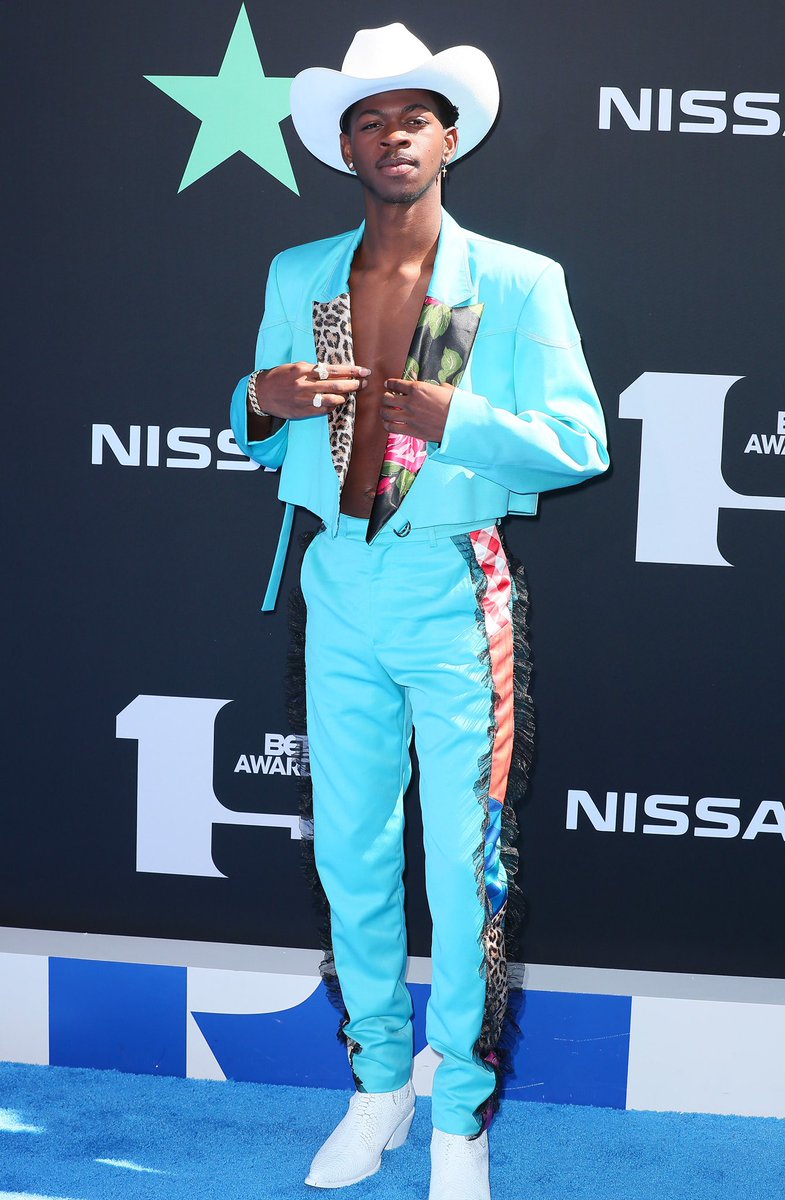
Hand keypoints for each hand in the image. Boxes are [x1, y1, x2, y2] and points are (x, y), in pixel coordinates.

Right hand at [252, 362, 369, 419]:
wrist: (261, 393)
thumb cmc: (279, 377)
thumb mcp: (296, 367)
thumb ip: (314, 370)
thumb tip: (334, 372)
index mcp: (305, 370)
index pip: (334, 369)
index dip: (352, 370)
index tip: (364, 371)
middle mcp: (306, 384)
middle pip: (337, 384)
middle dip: (354, 384)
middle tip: (364, 383)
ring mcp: (305, 399)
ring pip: (333, 399)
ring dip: (344, 397)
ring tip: (350, 394)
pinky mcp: (303, 412)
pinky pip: (324, 410)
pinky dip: (332, 406)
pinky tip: (335, 403)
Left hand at [381, 378, 454, 442]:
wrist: (461, 422)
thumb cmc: (456, 405)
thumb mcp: (446, 389)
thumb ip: (437, 387)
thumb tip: (438, 387)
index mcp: (418, 388)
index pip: (396, 383)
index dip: (390, 383)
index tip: (388, 384)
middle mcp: (410, 401)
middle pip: (387, 398)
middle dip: (385, 397)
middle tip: (387, 399)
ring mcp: (409, 417)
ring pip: (386, 413)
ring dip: (384, 411)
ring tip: (386, 411)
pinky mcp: (411, 430)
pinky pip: (391, 427)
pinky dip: (387, 425)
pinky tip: (389, 423)